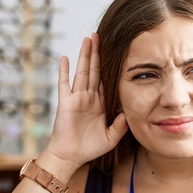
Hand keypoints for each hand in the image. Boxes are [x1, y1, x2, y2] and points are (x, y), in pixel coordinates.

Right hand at [44, 33, 127, 167]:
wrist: (71, 157)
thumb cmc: (89, 148)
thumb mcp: (110, 138)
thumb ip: (120, 126)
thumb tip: (128, 114)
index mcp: (100, 104)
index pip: (106, 80)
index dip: (109, 66)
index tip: (115, 51)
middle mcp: (88, 98)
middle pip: (94, 71)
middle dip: (97, 53)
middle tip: (100, 35)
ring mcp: (76, 98)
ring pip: (82, 73)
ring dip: (84, 56)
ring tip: (87, 39)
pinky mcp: (65, 103)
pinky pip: (64, 84)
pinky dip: (64, 71)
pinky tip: (65, 58)